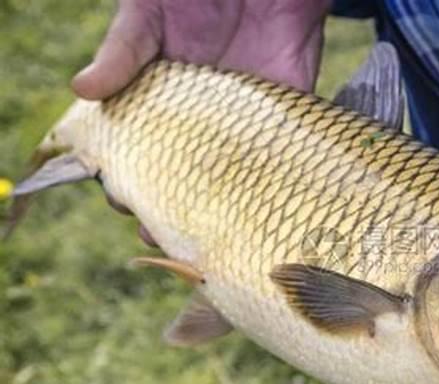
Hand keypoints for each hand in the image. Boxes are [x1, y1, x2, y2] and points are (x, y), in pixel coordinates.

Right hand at [75, 0, 329, 244]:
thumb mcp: (148, 14)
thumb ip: (124, 51)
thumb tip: (82, 90)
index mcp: (164, 102)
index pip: (144, 152)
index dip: (132, 181)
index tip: (126, 201)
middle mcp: (205, 121)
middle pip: (187, 177)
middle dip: (175, 209)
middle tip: (167, 232)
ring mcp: (246, 121)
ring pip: (234, 180)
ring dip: (224, 212)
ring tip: (213, 237)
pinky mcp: (289, 110)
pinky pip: (285, 155)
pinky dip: (278, 184)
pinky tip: (266, 211)